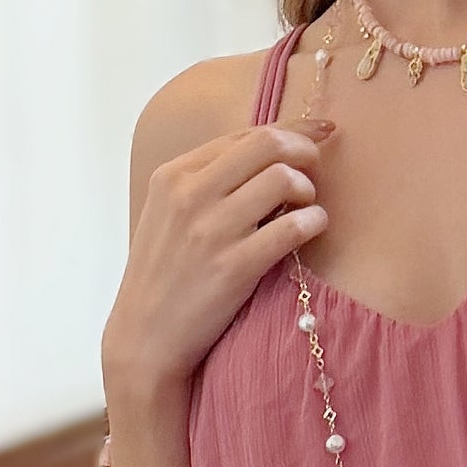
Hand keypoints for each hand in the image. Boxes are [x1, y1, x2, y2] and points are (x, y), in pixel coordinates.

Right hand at [103, 116, 334, 389]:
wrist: (144, 338)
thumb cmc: (164, 273)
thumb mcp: (168, 213)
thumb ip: (208, 179)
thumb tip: (270, 148)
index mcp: (173, 175)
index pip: (245, 134)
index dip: (293, 128)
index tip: (321, 130)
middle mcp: (189, 195)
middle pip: (269, 144)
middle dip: (305, 150)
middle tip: (315, 169)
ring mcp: (211, 230)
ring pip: (285, 179)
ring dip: (308, 190)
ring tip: (305, 207)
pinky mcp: (234, 267)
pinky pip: (293, 227)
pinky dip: (314, 222)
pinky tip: (311, 228)